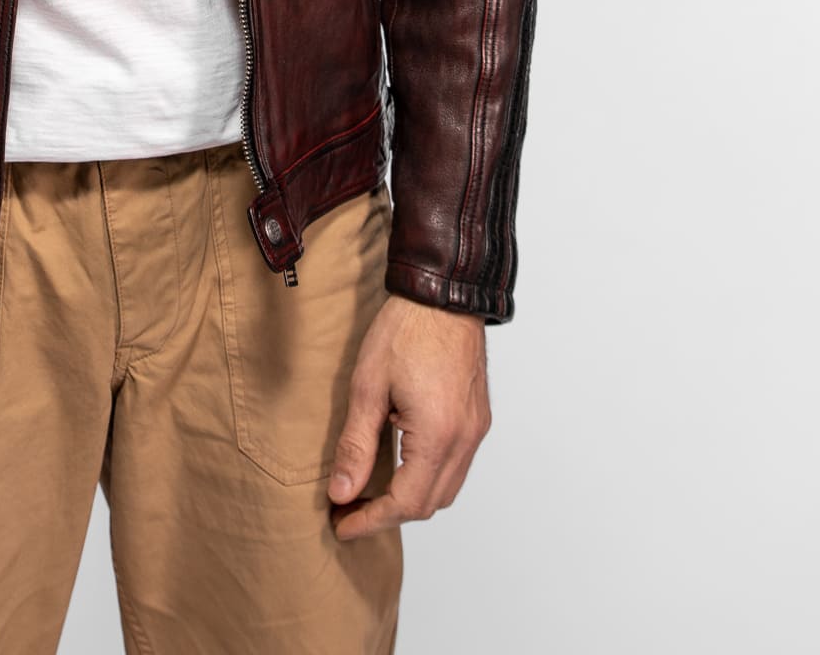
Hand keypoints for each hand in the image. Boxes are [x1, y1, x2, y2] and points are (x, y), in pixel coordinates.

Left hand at [327, 293, 491, 540]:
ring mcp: (475, 430)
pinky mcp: (478, 419)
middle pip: (429, 504)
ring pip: (446, 488)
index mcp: (438, 435)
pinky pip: (456, 465)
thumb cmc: (405, 331)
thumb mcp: (367, 386)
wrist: (443, 294)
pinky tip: (400, 463)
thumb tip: (342, 492)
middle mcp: (464, 440)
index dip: (370, 520)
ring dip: (410, 497)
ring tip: (371, 491)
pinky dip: (428, 475)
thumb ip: (355, 445)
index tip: (341, 525)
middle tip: (349, 509)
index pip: (405, 503)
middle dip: (388, 514)